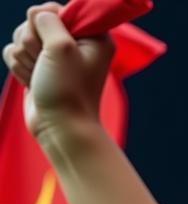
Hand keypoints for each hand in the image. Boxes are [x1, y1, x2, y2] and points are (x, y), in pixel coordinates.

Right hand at [3, 4, 113, 140]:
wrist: (61, 129)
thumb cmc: (68, 92)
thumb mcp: (61, 46)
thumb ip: (48, 19)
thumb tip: (37, 15)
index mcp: (93, 37)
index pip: (58, 8)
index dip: (49, 22)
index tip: (57, 44)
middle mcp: (76, 44)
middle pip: (35, 20)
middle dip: (33, 42)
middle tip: (47, 65)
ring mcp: (54, 56)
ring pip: (21, 36)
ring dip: (26, 57)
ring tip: (42, 77)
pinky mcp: (38, 67)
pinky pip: (14, 52)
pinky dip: (19, 67)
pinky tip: (33, 83)